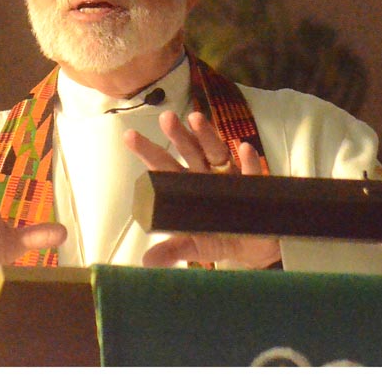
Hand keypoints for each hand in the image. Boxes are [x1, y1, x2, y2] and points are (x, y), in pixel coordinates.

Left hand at [124, 110, 281, 269]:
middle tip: (165, 119)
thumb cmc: (217, 240)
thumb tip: (146, 263)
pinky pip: (250, 171)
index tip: (129, 136)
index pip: (163, 165)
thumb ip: (172, 251)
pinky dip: (248, 161)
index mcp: (185, 187)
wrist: (252, 250)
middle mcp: (204, 175)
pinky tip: (244, 149)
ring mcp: (228, 176)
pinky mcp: (252, 185)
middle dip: (178, 135)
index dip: (147, 151)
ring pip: (216, 152)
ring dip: (207, 135)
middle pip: (189, 151)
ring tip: (196, 119)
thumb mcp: (193, 248)